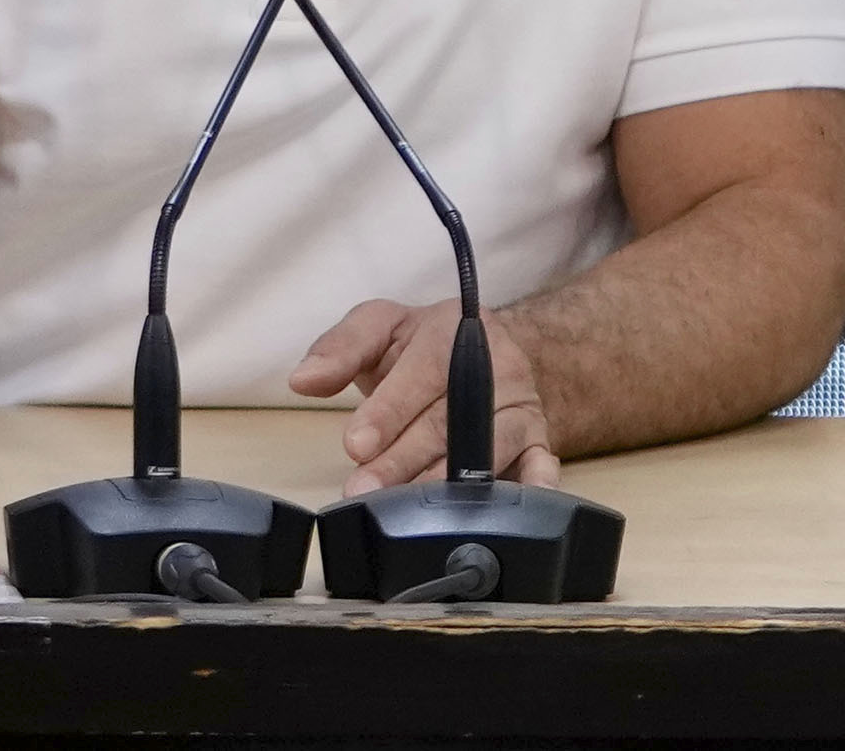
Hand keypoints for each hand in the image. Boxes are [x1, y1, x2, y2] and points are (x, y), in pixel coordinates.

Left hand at [292, 296, 557, 490]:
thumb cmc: (421, 347)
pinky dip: (529, 489)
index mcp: (453, 328)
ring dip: (448, 487)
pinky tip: (508, 511)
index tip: (356, 444)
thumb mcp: (379, 329)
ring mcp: (521, 404)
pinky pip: (541, 466)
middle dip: (404, 459)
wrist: (486, 356)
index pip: (423, 370)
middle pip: (450, 418)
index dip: (389, 410)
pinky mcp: (540, 441)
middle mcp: (495, 365)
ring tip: (412, 515)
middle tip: (366, 490)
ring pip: (488, 449)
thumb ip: (339, 348)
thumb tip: (303, 379)